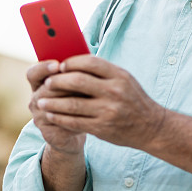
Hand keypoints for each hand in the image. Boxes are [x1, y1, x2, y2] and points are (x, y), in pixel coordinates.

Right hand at [27, 60, 85, 154]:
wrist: (76, 130)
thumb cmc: (78, 99)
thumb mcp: (76, 84)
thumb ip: (75, 72)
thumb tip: (86, 59)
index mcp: (39, 84)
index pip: (33, 73)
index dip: (43, 68)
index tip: (57, 65)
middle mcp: (36, 100)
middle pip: (46, 89)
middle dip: (66, 84)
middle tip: (84, 81)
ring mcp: (39, 118)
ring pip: (54, 107)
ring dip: (72, 101)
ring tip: (90, 97)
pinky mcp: (48, 133)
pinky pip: (62, 124)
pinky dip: (77, 118)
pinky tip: (90, 115)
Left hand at [36, 55, 166, 150]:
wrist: (151, 127)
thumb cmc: (133, 99)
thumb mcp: (125, 80)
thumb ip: (103, 72)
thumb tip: (72, 63)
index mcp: (119, 75)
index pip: (90, 62)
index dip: (72, 62)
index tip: (59, 65)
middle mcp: (114, 91)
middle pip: (78, 81)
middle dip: (58, 81)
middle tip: (47, 83)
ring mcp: (108, 111)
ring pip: (72, 104)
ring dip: (52, 103)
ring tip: (41, 102)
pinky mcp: (103, 128)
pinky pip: (75, 122)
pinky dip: (59, 118)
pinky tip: (51, 116)